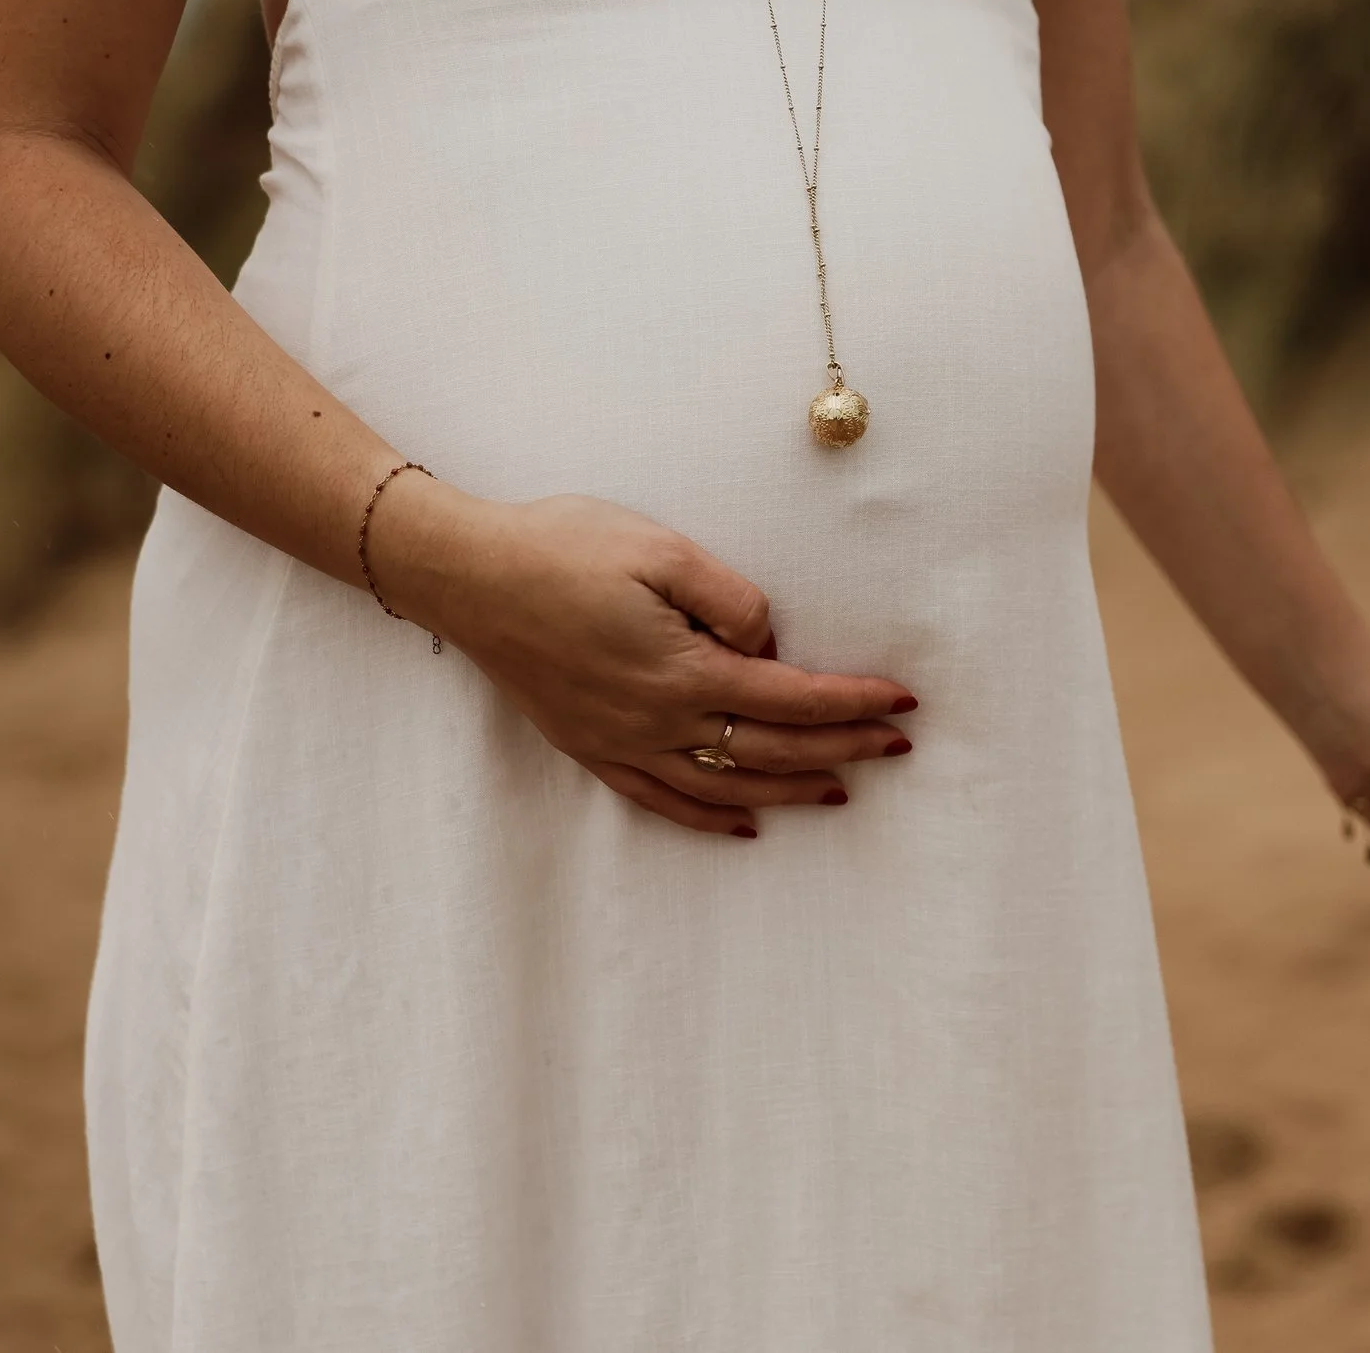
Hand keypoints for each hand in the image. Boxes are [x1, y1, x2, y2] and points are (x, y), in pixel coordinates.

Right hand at [369, 482, 916, 838]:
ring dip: (788, 791)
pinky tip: (746, 823)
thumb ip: (730, 600)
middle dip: (842, 749)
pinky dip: (712, 819)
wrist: (467, 575)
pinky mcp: (590, 749)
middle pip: (770, 750)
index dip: (853, 703)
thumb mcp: (660, 548)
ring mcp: (621, 744)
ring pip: (725, 788)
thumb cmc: (563, 547)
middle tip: (896, 745)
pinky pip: (663, 802)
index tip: (903, 701)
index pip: (792, 699)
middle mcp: (657, 722)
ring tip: (839, 789)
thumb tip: (768, 644)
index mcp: (682, 671)